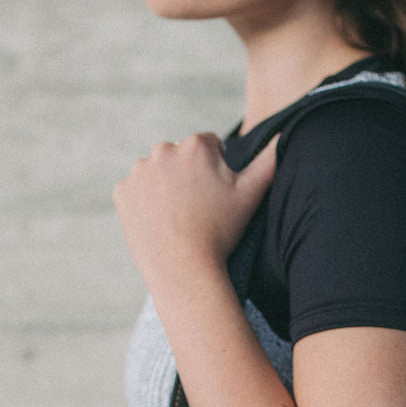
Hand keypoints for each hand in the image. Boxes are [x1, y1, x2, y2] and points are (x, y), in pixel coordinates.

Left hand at [113, 132, 278, 284]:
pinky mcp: (122, 192)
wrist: (183, 269)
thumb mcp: (250, 195)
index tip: (215, 195)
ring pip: (157, 173)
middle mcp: (163, 150)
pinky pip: (136, 191)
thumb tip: (282, 137)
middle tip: (198, 209)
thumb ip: (268, 161)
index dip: (216, 169)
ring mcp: (139, 171)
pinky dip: (145, 203)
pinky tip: (160, 222)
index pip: (209, 145)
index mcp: (196, 146)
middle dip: (188, 175)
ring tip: (179, 217)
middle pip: (180, 157)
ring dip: (165, 187)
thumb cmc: (221, 232)